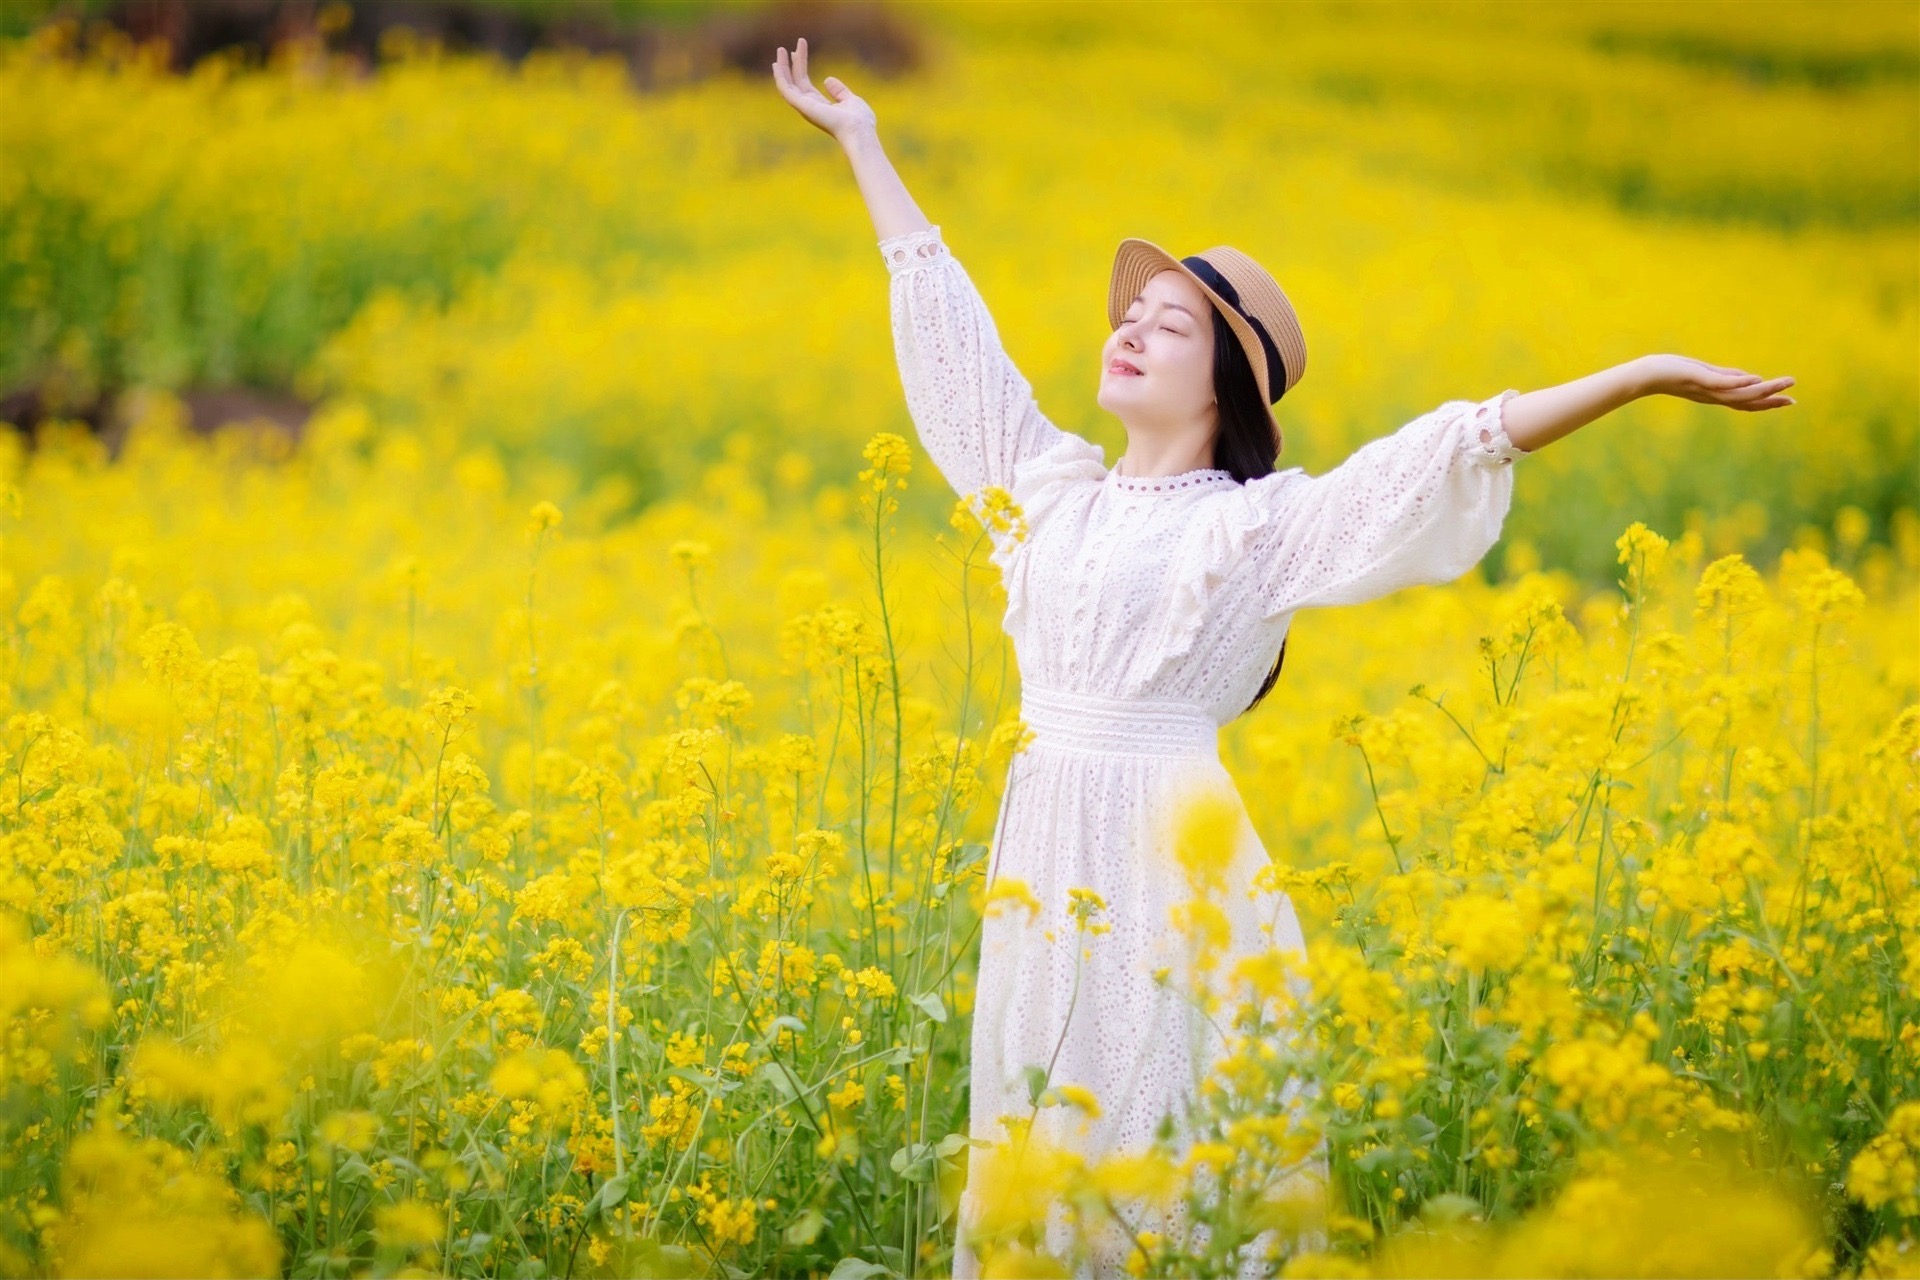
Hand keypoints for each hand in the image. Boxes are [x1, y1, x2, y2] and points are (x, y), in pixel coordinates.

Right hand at [772, 37, 876, 145]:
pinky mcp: (802, 105)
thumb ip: (838, 91)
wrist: (859, 130)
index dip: (800, 67)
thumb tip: (827, 79)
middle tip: (783, 48)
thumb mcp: (850, 100)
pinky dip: (780, 76)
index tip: (796, 51)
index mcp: (819, 106)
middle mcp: (809, 107)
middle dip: (790, 64)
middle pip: (795, 82)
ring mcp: (805, 107)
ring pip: (787, 85)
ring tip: (780, 49)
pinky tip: (777, 64)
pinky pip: (786, 89)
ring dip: (782, 67)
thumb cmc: (859, 121)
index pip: (804, 84)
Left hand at [1637, 354, 1795, 409]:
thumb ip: (1725, 376)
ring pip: (1741, 393)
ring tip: (1786, 383)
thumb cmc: (1671, 372)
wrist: (1644, 376)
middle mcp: (1713, 396)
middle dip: (1771, 401)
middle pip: (1748, 402)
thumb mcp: (1704, 374)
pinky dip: (1740, 382)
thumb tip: (1748, 377)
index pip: (1746, 401)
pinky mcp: (1698, 379)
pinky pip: (1722, 383)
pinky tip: (1756, 378)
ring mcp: (1707, 389)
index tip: (1788, 400)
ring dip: (1765, 389)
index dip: (1767, 402)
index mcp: (1716, 395)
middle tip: (1794, 400)